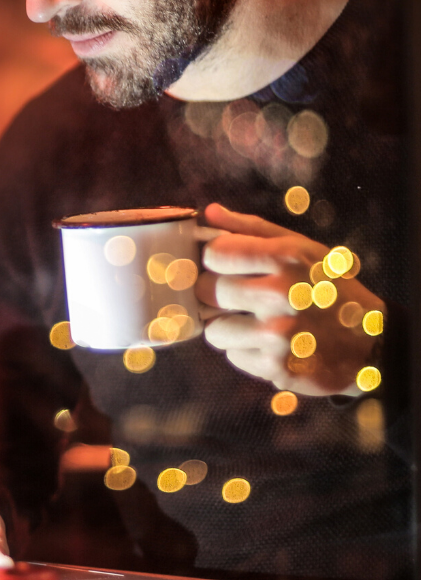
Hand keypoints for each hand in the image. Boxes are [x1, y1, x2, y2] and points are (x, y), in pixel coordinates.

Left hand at [195, 203, 383, 395]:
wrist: (372, 343)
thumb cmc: (329, 289)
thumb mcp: (302, 249)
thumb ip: (252, 229)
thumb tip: (210, 212)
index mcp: (286, 258)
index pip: (214, 253)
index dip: (214, 260)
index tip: (223, 266)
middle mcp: (281, 294)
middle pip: (207, 290)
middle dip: (216, 294)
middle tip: (238, 297)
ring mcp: (277, 333)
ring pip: (213, 329)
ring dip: (228, 328)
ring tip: (254, 323)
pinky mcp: (276, 367)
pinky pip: (232, 355)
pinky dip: (245, 351)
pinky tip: (269, 344)